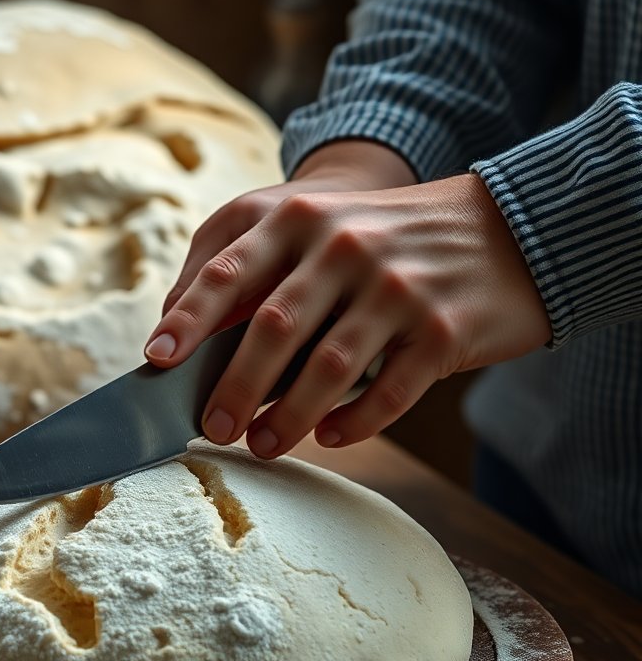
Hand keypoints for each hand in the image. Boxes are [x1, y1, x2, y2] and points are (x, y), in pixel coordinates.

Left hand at [144, 148, 551, 457]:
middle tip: (211, 427)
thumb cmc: (381, 237)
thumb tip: (176, 325)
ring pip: (328, 367)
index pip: (229, 271)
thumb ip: (247, 260)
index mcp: (300, 215)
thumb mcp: (313, 222)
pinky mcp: (443, 330)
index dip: (188, 319)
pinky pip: (389, 392)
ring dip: (286, 417)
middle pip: (273, 327)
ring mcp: (397, 287)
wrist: (502, 229)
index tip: (158, 360)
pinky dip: (353, 422)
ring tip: (260, 445)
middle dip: (234, 387)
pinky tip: (330, 436)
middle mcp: (345, 245)